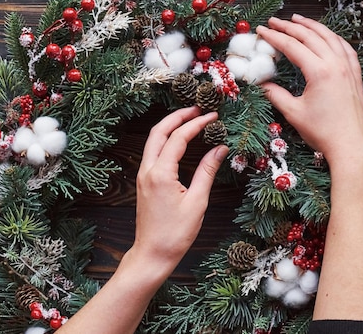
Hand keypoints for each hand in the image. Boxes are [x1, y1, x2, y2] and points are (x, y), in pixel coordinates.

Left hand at [132, 106, 228, 271]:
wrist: (152, 254)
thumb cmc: (176, 233)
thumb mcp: (198, 201)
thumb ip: (207, 171)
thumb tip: (220, 148)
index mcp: (160, 173)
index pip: (178, 138)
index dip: (197, 124)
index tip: (213, 116)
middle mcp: (147, 170)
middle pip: (159, 131)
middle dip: (178, 116)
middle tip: (198, 108)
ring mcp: (142, 175)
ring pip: (153, 140)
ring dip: (170, 125)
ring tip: (190, 118)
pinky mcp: (144, 181)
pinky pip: (153, 151)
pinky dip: (166, 139)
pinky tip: (180, 139)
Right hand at [257, 15, 362, 163]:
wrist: (351, 145)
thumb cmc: (322, 132)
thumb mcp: (293, 113)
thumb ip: (275, 94)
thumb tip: (261, 83)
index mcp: (320, 71)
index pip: (292, 46)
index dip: (274, 36)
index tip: (261, 30)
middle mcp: (336, 64)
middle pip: (310, 36)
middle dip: (290, 26)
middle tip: (274, 21)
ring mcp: (348, 68)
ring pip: (329, 37)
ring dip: (312, 26)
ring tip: (297, 19)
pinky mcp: (355, 74)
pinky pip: (344, 47)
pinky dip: (332, 37)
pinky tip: (326, 36)